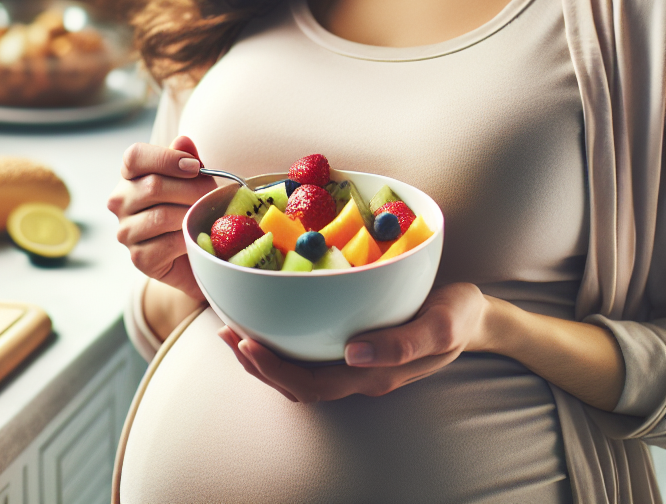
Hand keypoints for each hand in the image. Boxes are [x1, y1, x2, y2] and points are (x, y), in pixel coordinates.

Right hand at [107, 136, 215, 300]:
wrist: (197, 254)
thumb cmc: (191, 208)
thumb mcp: (193, 179)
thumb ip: (187, 159)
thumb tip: (183, 140)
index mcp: (130, 175)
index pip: (135, 156)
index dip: (167, 158)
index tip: (195, 167)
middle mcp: (120, 201)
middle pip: (153, 186)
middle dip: (191, 189)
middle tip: (214, 194)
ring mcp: (126, 231)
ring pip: (161, 216)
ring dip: (191, 214)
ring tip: (208, 215)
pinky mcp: (139, 257)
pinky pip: (167, 243)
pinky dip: (188, 238)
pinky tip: (198, 236)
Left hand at [218, 282, 488, 402]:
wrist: (475, 316)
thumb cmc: (458, 314)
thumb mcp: (443, 324)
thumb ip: (404, 343)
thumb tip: (354, 353)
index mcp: (374, 374)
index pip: (313, 383)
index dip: (275, 370)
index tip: (244, 344)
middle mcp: (359, 373)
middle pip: (297, 384)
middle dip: (257, 365)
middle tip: (224, 334)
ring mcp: (356, 363)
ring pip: (300, 374)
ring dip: (264, 358)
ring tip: (231, 330)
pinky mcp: (354, 346)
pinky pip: (311, 355)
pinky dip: (282, 343)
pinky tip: (266, 319)